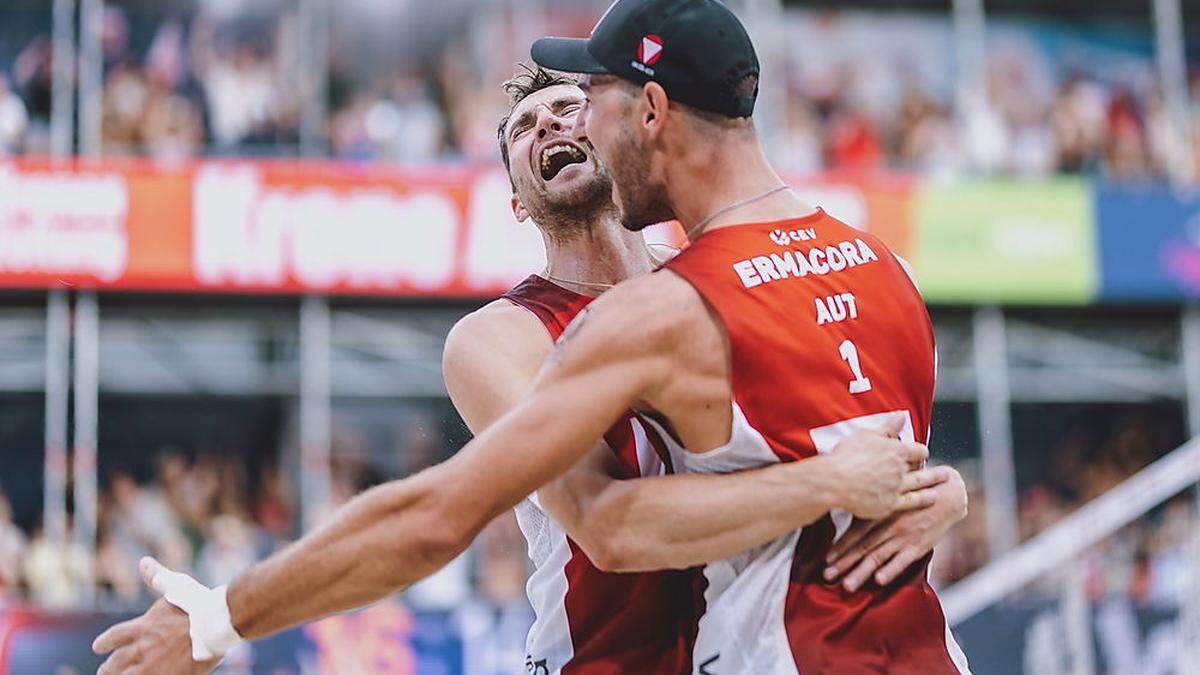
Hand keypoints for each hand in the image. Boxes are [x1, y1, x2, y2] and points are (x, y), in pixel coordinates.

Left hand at [93, 560, 221, 674]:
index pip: (113, 637)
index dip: (103, 643)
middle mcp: (142, 648)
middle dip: (108, 668)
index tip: (98, 647)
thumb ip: (158, 577)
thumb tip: (144, 562)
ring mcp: (153, 666)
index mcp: (142, 626)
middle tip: (104, 671)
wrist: (216, 622)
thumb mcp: (175, 586)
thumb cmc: (198, 602)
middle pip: (115, 664)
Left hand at [822, 466, 967, 591]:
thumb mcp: (890, 496)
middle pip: (862, 547)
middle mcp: (888, 525)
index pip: (856, 532)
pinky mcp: (919, 546)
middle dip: (844, 563)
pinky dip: (891, 570)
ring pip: (878, 557)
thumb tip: (846, 509)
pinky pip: (903, 560)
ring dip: (861, 572)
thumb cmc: (913, 494)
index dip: (840, 546)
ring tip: (847, 585)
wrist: (946, 494)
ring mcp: (903, 537)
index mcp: (879, 513)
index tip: (826, 558)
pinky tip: (879, 580)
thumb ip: (870, 506)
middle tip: (827, 576)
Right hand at [825, 423, 936, 519]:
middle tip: (946, 472)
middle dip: (934, 470)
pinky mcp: (890, 504)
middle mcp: (900, 469)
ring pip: (920, 484)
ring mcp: (897, 488)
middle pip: (921, 468)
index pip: (916, 450)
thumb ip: (887, 428)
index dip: (920, 451)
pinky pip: (911, 502)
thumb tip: (901, 415)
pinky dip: (923, 499)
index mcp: (895, 451)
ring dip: (933, 482)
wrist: (837, 481)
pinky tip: (932, 498)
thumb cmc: (847, 456)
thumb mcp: (866, 436)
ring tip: (944, 483)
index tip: (923, 453)